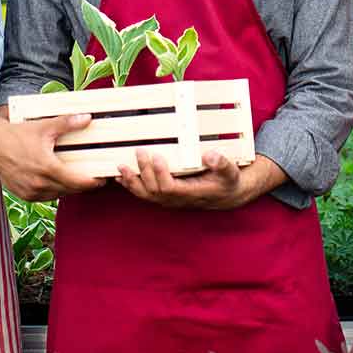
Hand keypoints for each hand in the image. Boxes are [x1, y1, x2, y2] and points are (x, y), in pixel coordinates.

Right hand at [0, 108, 105, 201]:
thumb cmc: (17, 134)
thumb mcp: (44, 127)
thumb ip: (67, 123)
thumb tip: (87, 117)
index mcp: (47, 168)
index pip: (77, 182)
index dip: (93, 182)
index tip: (102, 179)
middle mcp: (39, 184)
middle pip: (70, 190)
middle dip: (83, 185)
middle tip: (93, 177)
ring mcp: (30, 192)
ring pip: (58, 195)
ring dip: (68, 188)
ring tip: (76, 178)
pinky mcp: (24, 195)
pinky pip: (46, 197)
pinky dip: (54, 190)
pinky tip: (58, 181)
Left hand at [115, 150, 279, 210]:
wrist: (227, 195)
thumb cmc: (228, 182)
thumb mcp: (231, 172)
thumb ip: (222, 164)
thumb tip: (210, 156)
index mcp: (192, 193)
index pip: (170, 188)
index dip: (160, 174)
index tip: (157, 156)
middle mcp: (178, 200)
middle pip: (153, 191)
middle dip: (144, 172)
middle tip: (140, 152)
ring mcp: (170, 200)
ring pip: (146, 196)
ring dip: (132, 182)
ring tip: (120, 168)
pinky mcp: (166, 196)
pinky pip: (145, 194)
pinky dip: (132, 185)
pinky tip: (122, 177)